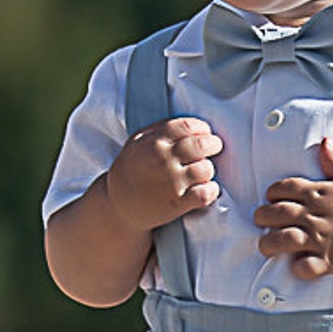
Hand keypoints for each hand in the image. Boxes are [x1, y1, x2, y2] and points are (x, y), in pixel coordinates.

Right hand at [104, 117, 223, 231]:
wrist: (118, 205)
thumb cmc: (130, 171)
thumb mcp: (136, 143)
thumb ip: (159, 130)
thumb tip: (189, 126)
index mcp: (154, 142)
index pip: (187, 126)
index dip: (202, 128)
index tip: (205, 133)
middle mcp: (163, 160)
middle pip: (201, 145)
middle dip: (213, 144)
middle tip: (214, 147)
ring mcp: (171, 182)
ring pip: (207, 169)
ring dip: (208, 170)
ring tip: (203, 172)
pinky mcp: (177, 203)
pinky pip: (206, 193)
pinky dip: (211, 190)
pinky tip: (207, 188)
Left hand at [254, 139, 332, 278]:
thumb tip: (324, 142)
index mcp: (318, 193)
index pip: (282, 188)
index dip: (272, 193)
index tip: (272, 198)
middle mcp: (315, 215)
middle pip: (275, 213)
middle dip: (262, 217)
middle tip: (262, 221)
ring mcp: (321, 238)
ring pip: (282, 240)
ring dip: (269, 243)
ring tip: (267, 245)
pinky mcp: (329, 260)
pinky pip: (304, 267)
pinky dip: (296, 268)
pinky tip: (295, 265)